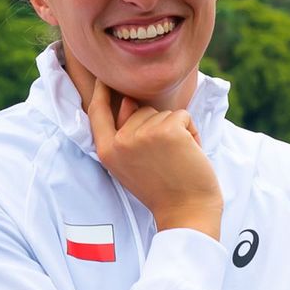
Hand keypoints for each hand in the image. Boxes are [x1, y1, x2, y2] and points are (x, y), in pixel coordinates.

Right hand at [86, 79, 222, 239]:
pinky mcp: (167, 131)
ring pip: (162, 113)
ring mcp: (142, 135)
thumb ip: (125, 134)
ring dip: (176, 131)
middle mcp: (120, 142)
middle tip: (165, 158)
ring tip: (176, 159)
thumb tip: (126, 99)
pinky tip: (189, 154)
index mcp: (107, 151)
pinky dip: (192, 132)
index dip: (99, 92)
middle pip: (139, 110)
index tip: (102, 76)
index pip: (97, 112)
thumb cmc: (162, 189)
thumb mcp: (131, 164)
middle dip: (158, 126)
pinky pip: (182, 116)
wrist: (186, 212)